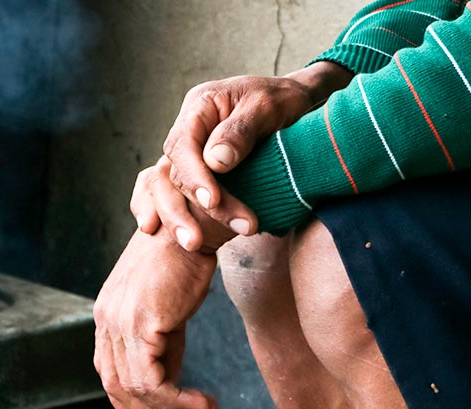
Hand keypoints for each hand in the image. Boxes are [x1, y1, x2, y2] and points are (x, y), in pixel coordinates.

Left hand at [93, 228, 217, 408]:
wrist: (196, 227)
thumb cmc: (186, 262)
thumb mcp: (169, 309)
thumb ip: (163, 344)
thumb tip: (168, 382)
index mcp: (107, 314)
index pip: (107, 369)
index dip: (125, 401)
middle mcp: (106, 319)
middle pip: (117, 384)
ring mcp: (119, 322)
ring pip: (136, 388)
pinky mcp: (140, 325)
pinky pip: (152, 382)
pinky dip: (177, 401)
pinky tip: (203, 404)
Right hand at [137, 63, 352, 250]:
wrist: (300, 104)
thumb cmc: (286, 101)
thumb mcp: (269, 107)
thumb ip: (241, 131)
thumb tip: (214, 162)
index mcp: (200, 107)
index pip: (184, 146)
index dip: (194, 177)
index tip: (211, 202)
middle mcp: (188, 131)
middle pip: (173, 173)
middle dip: (186, 208)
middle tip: (201, 239)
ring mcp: (191, 154)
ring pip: (169, 189)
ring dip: (178, 219)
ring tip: (195, 245)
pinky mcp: (198, 173)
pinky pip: (173, 195)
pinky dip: (170, 215)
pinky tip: (173, 236)